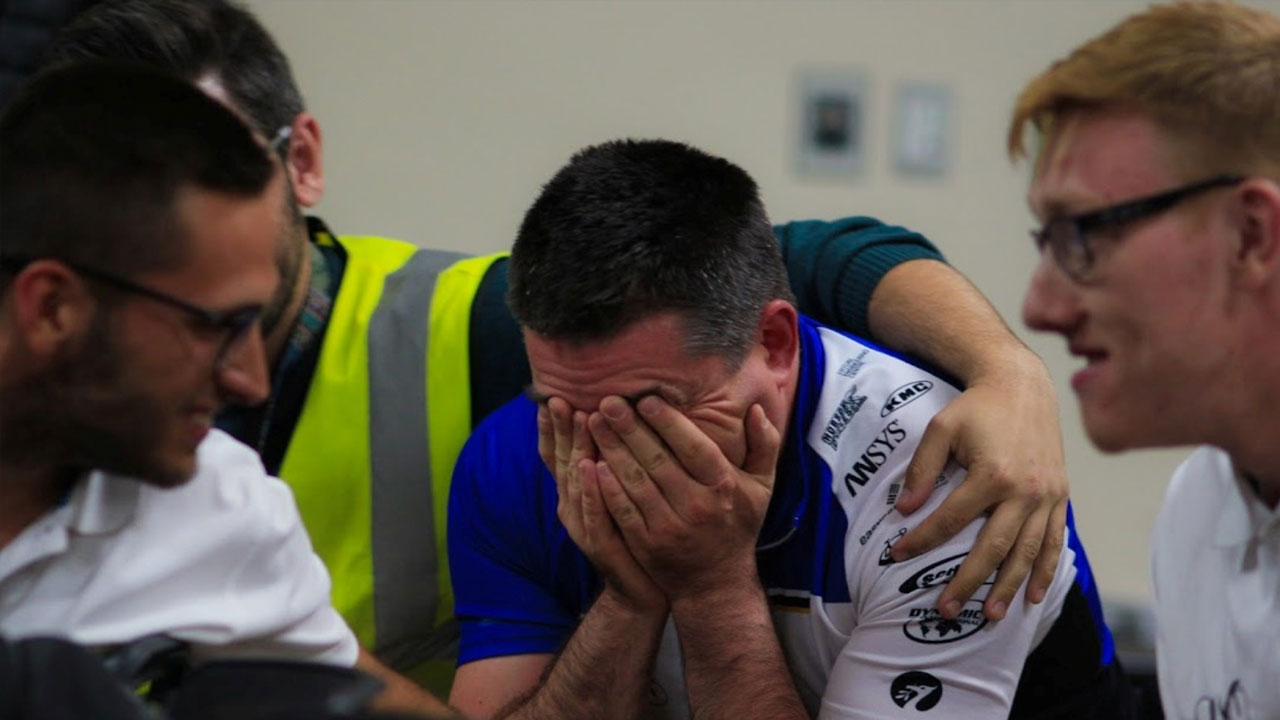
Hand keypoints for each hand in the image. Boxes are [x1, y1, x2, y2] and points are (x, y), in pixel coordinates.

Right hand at [539, 398, 664, 611]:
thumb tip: (613, 422)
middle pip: (563, 462)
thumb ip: (612, 464)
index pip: (558, 455)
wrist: (642, 593)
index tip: (552, 396)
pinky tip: (592, 467)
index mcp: (576, 494)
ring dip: (576, 449)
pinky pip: (594, 514)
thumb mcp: (620, 496)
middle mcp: (573, 508)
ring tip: (578, 418)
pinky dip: (591, 490)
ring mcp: (585, 528)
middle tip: (559, 398)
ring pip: (576, 483)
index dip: (553, 428)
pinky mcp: (601, 546)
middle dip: (561, 429)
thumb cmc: (635, 538)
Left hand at [584, 395, 780, 602]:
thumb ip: (764, 445)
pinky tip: (592, 463)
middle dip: (630, 428)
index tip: (646, 399)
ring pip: (636, 482)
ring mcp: (669, 527)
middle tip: (608, 401)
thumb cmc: (737, 524)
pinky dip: (607, 487)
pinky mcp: (646, 544)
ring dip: (612, 450)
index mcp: (723, 486)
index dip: (669, 423)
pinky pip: (623, 510)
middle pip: (657, 460)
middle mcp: (697, 506)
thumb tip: (756, 409)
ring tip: (594, 423)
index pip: (693, 447)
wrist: (715, 582)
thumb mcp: (762, 486)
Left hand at [890, 358, 1067, 620]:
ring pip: (1027, 553)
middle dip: (968, 582)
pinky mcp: (1060, 497)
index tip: (896, 555)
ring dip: (1009, 588)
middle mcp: (1025, 491)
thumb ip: (922, 471)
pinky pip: (1054, 542)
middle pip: (993, 548)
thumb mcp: (941, 429)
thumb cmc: (976, 408)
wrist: (1023, 386)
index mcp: (992, 474)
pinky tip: (1033, 595)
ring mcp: (1047, 497)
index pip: (950, 520)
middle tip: (946, 610)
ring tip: (990, 616)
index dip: (921, 540)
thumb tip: (903, 511)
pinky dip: (1045, 570)